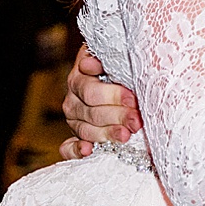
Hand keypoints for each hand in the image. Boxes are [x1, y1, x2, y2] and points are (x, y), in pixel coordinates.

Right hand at [59, 43, 142, 158]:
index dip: (113, 96)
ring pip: (86, 130)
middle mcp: (73, 99)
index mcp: (79, 78)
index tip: (133, 99)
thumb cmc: (118, 64)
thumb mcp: (114, 54)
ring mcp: (73, 119)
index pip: (91, 91)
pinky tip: (88, 151)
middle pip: (92, 112)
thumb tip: (89, 64)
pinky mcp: (75, 136)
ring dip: (106, 134)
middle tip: (136, 121)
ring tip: (125, 136)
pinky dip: (76, 151)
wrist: (113, 75)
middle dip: (117, 117)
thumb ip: (104, 58)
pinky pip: (68, 147)